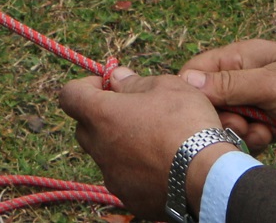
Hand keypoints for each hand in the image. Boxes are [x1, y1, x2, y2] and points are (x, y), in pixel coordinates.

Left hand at [59, 69, 235, 219]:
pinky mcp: (128, 197)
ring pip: (105, 154)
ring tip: (154, 140)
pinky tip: (162, 164)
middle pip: (85, 127)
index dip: (85, 85)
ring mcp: (112, 176)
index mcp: (102, 116)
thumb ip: (134, 82)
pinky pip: (123, 177)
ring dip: (119, 143)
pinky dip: (135, 168)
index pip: (69, 95)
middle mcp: (99, 148)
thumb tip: (117, 78)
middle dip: (102, 116)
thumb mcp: (165, 86)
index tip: (109, 85)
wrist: (206, 176)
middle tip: (133, 111)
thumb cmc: (185, 122)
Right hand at [177, 39, 275, 149]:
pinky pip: (246, 133)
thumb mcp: (270, 84)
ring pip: (227, 121)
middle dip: (219, 118)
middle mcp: (244, 76)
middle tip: (240, 126)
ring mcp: (257, 99)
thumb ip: (229, 85)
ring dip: (239, 132)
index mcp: (240, 56)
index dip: (191, 94)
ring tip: (260, 134)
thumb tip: (183, 81)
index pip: (195, 71)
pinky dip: (254, 140)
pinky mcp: (269, 121)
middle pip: (209, 101)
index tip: (202, 114)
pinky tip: (269, 141)